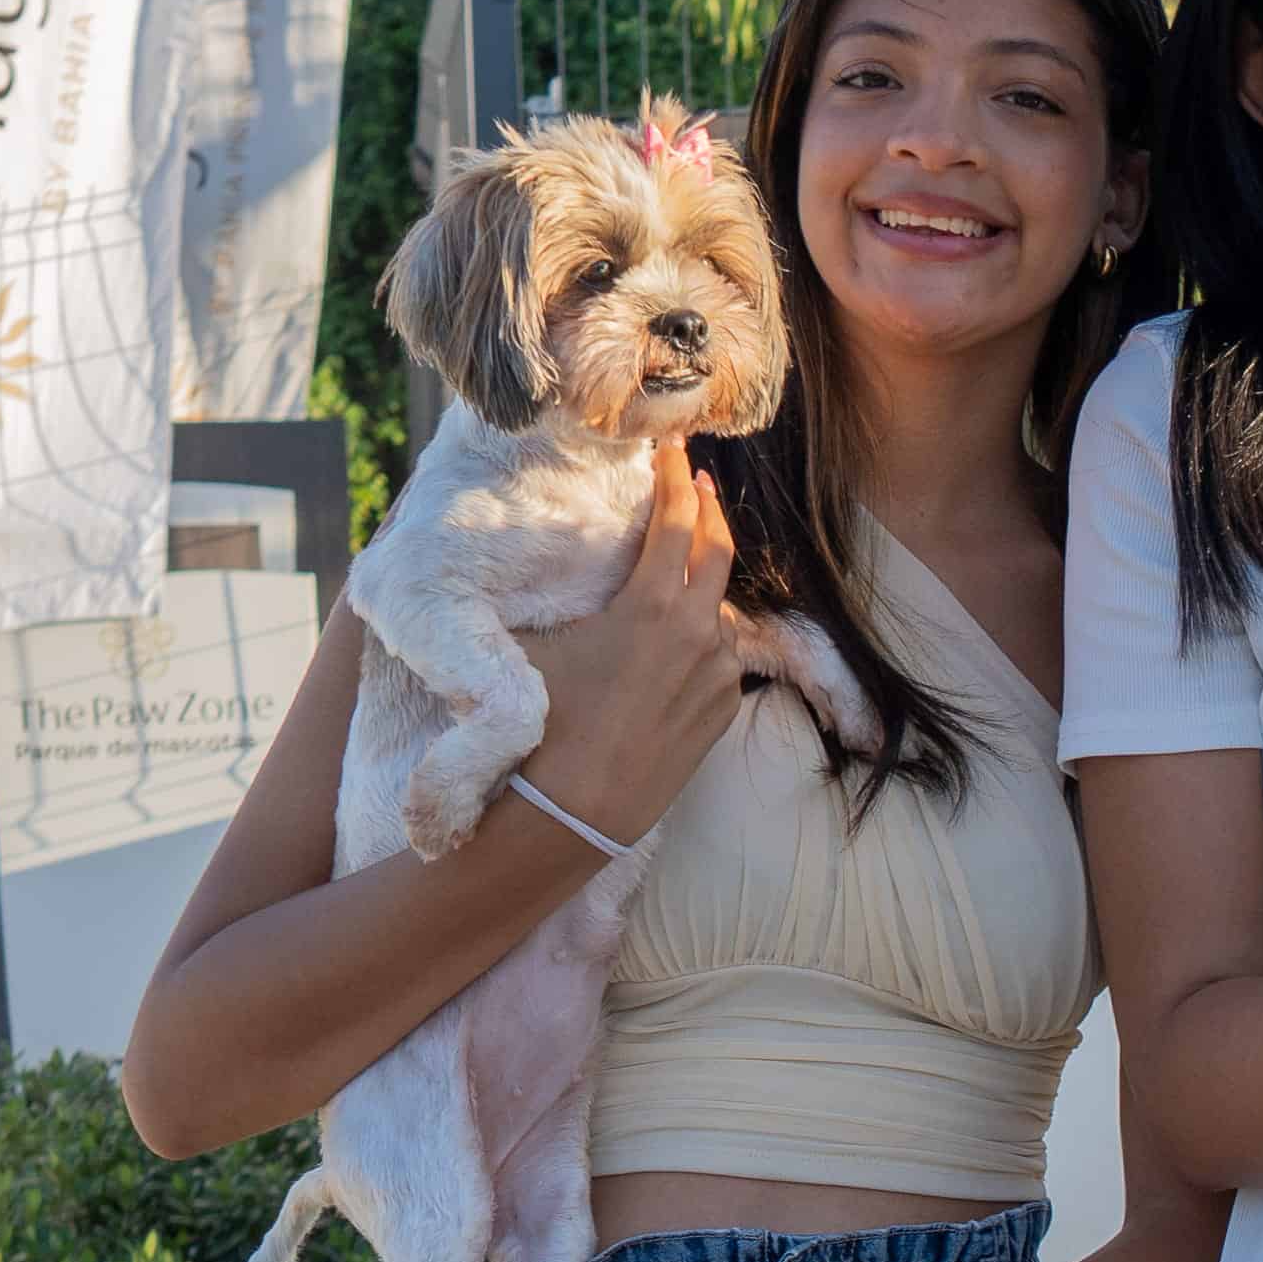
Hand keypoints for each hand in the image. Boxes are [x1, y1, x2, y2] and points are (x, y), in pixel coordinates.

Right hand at [512, 449, 764, 854]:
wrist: (578, 811)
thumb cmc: (549, 725)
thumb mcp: (540, 646)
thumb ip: (566, 601)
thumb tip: (548, 569)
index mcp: (654, 605)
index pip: (677, 521)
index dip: (674, 479)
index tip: (675, 451)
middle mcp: (698, 633)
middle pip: (718, 551)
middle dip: (708, 509)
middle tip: (699, 482)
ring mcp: (718, 674)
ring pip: (717, 610)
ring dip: (701, 583)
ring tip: (682, 567)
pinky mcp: (723, 710)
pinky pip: (718, 658)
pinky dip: (702, 636)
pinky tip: (679, 639)